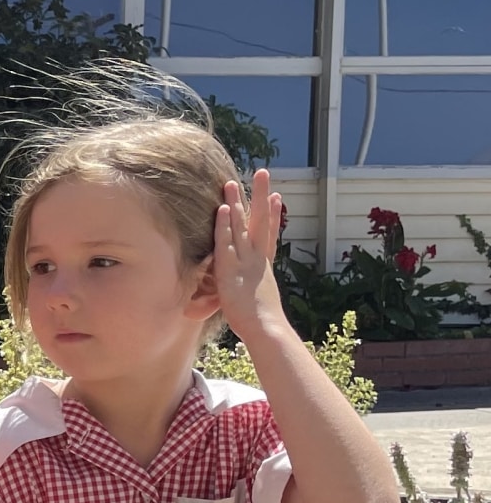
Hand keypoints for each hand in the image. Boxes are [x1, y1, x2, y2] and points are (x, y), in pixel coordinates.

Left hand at [215, 169, 289, 340]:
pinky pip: (228, 242)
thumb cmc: (260, 324)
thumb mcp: (253, 303)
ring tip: (232, 181)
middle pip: (261, 220)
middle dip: (261, 195)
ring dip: (237, 202)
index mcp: (264, 266)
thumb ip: (245, 295)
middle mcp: (258, 258)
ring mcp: (246, 261)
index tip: (277, 197)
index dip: (272, 215)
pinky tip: (225, 208)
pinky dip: (227, 225)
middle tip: (263, 172)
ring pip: (242, 226)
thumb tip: (245, 296)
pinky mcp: (232, 269)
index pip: (269, 234)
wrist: (266, 330)